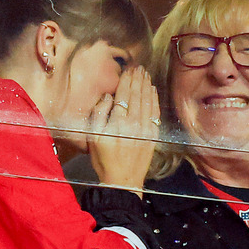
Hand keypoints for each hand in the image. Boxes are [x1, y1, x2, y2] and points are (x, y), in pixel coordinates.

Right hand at [88, 67, 159, 195]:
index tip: (128, 69)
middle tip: (139, 67)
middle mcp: (133, 123)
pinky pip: (155, 113)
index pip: (123, 95)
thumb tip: (108, 97)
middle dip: (138, 79)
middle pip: (136, 95)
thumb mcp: (93, 137)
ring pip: (147, 101)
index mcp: (117, 122)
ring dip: (146, 86)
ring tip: (146, 74)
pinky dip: (154, 99)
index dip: (126, 80)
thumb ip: (99, 114)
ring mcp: (145, 129)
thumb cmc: (104, 160)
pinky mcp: (153, 135)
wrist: (122, 181)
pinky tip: (153, 91)